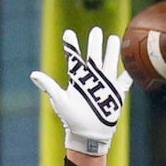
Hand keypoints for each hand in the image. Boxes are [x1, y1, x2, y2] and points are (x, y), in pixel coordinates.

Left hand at [30, 26, 128, 158]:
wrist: (88, 135)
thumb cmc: (72, 119)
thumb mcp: (60, 100)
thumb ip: (49, 85)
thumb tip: (33, 74)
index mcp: (78, 79)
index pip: (74, 58)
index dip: (71, 46)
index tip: (68, 33)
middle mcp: (92, 79)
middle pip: (94, 57)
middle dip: (95, 43)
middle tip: (96, 30)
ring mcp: (105, 86)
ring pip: (110, 63)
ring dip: (112, 52)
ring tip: (115, 38)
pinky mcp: (116, 94)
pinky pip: (124, 81)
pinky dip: (128, 73)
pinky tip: (132, 65)